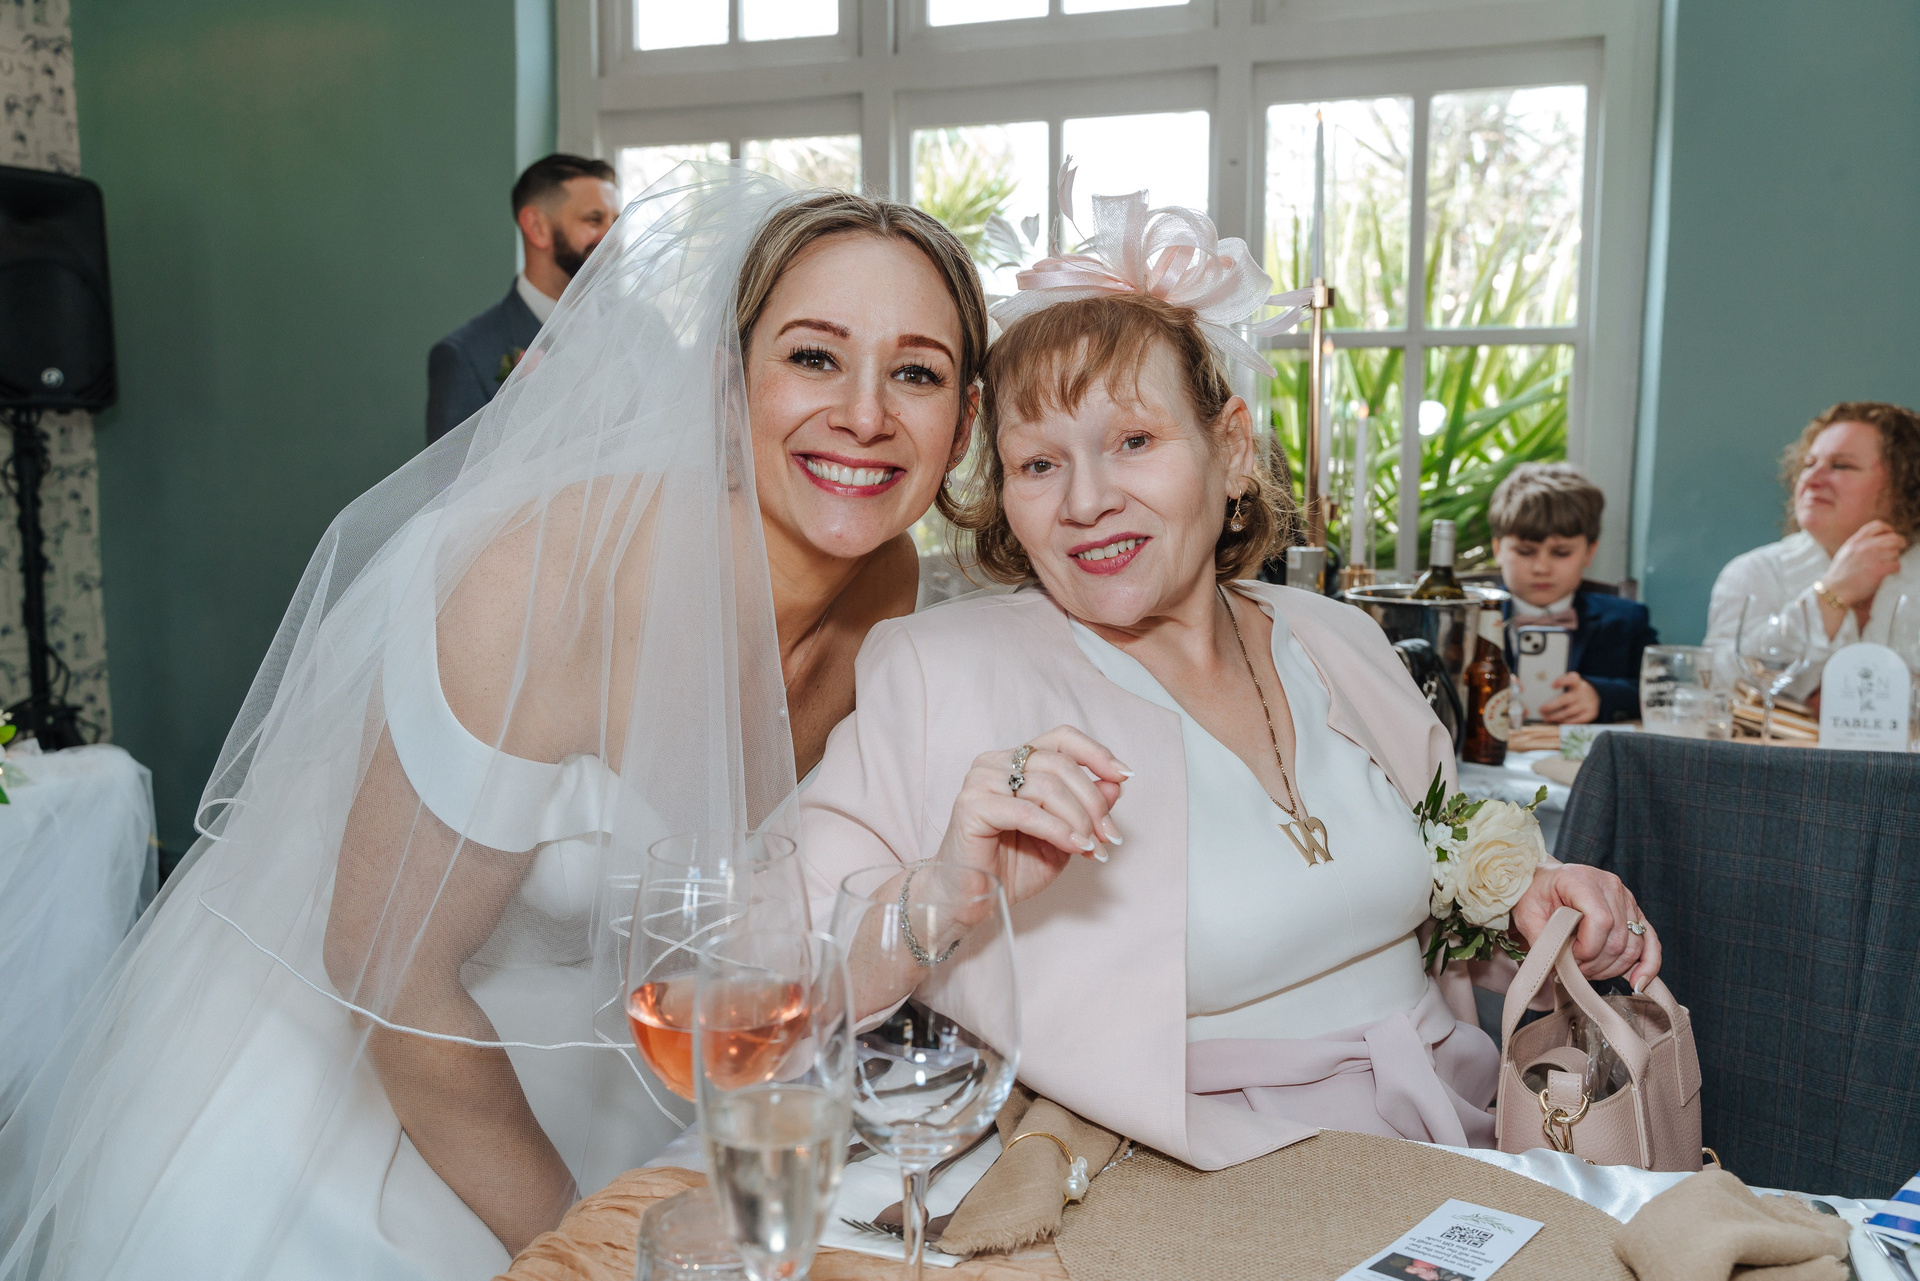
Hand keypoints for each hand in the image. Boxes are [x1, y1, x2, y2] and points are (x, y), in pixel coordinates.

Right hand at [935, 725, 1128, 916]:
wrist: (972, 900)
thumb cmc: (1012, 867)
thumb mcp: (1064, 835)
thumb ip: (1086, 807)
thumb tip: (1116, 783)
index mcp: (1015, 761)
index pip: (1062, 738)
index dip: (1096, 753)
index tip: (1124, 776)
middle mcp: (995, 763)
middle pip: (1060, 764)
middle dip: (1094, 801)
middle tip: (1109, 836)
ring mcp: (980, 781)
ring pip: (1048, 786)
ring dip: (1079, 819)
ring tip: (1092, 848)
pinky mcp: (972, 806)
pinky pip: (1027, 812)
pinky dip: (1059, 830)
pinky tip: (1076, 848)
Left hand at [1510, 863, 1660, 991]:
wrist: (1545, 882)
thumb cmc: (1535, 895)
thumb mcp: (1526, 914)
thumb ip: (1541, 939)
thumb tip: (1557, 968)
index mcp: (1582, 880)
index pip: (1601, 921)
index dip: (1587, 949)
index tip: (1568, 958)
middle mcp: (1610, 886)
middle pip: (1617, 938)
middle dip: (1595, 964)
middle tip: (1573, 971)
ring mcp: (1626, 899)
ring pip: (1633, 946)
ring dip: (1611, 968)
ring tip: (1587, 972)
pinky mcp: (1634, 913)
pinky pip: (1650, 942)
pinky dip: (1647, 965)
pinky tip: (1637, 983)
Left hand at [1538, 672, 1599, 723]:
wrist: (1595, 695)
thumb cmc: (1575, 690)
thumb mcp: (1571, 683)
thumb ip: (1560, 685)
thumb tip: (1540, 693)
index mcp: (1577, 683)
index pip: (1571, 679)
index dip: (1562, 681)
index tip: (1552, 685)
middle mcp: (1582, 693)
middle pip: (1565, 700)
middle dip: (1551, 706)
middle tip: (1540, 710)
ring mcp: (1588, 703)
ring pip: (1569, 712)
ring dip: (1555, 716)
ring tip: (1546, 718)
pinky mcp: (1591, 713)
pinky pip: (1577, 720)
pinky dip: (1567, 722)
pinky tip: (1558, 722)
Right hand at [1823, 518, 1905, 609]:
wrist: (1835, 590)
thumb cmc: (1840, 573)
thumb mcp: (1846, 551)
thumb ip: (1859, 543)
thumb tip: (1877, 540)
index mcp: (1856, 540)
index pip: (1877, 525)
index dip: (1888, 529)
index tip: (1890, 535)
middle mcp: (1865, 546)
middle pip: (1893, 538)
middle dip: (1900, 543)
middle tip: (1900, 547)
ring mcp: (1872, 558)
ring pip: (1896, 552)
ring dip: (1894, 558)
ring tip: (1887, 563)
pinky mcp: (1878, 570)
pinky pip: (1896, 565)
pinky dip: (1894, 569)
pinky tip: (1887, 572)